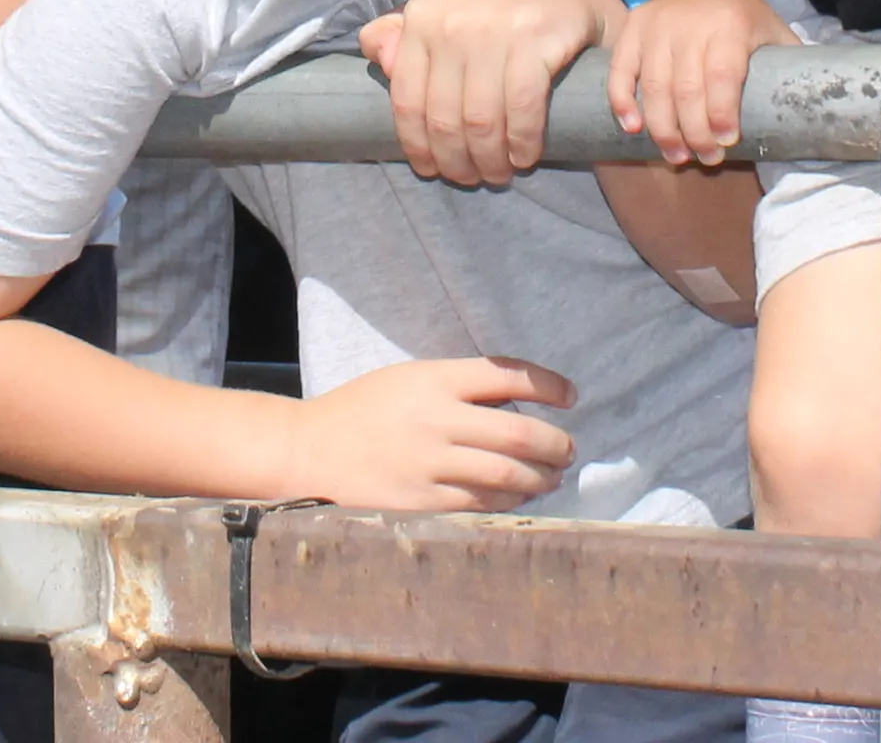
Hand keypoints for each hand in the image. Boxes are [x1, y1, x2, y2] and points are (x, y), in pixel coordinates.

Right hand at [278, 357, 577, 510]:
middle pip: (518, 432)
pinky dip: (510, 503)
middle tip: (569, 449)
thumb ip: (458, 388)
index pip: (506, 374)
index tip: (571, 396)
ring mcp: (428, 466)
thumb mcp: (408, 380)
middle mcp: (435, 420)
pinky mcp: (421, 504)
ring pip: (506, 475)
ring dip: (540, 478)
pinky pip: (481, 507)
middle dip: (555, 444)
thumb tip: (519, 404)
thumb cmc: (363, 410)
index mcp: (433, 379)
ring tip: (552, 476)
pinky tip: (521, 499)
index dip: (549, 385)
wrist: (308, 451)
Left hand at [360, 0, 622, 186]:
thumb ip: (407, 35)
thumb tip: (376, 58)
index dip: (417, 145)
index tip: (431, 170)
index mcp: (423, 15)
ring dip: (490, 160)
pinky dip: (522, 142)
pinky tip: (525, 156)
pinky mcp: (536, 38)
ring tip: (498, 174)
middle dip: (456, 161)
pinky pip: (521, 108)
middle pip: (443, 117)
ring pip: (480, 120)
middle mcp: (452, 19)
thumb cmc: (503, 10)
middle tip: (471, 178)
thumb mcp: (448, 13)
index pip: (406, 99)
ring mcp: (494, 28)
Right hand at [605, 0, 794, 166]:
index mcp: (730, 26)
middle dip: (695, 132)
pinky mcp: (632, 30)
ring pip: (654, 86)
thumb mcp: (773, 32)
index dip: (722, 113)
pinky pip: (621, 71)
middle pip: (687, 88)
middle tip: (705, 158)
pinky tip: (632, 128)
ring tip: (677, 155)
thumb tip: (816, 110)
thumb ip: (790, 66)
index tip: (727, 142)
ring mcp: (657, 27)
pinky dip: (623, 101)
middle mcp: (690, 25)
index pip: (723, 74)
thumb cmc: (744, 19)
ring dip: (663, 128)